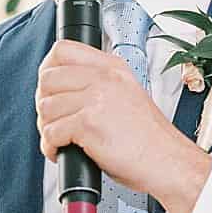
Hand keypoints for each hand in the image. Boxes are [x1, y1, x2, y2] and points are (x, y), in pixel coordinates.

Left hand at [36, 39, 208, 212]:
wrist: (167, 162)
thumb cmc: (148, 138)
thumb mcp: (126, 95)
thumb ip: (97, 85)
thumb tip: (61, 90)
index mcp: (112, 68)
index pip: (63, 50)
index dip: (48, 70)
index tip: (49, 89)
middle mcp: (104, 79)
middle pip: (47, 78)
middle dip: (44, 104)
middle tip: (54, 120)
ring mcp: (96, 99)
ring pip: (46, 107)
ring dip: (47, 128)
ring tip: (61, 140)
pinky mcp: (88, 124)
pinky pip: (51, 132)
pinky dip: (51, 147)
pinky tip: (62, 151)